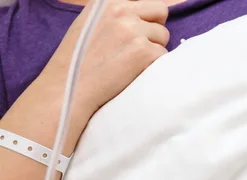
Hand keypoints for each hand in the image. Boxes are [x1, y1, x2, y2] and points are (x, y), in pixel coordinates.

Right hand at [39, 0, 169, 143]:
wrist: (67, 87)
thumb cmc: (77, 61)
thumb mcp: (90, 23)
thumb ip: (115, 16)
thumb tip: (143, 17)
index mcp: (107, 1)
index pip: (148, 2)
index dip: (146, 20)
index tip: (136, 35)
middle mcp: (120, 10)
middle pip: (161, 13)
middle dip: (154, 31)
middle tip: (137, 50)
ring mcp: (132, 30)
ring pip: (163, 36)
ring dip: (153, 50)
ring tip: (131, 63)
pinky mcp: (143, 51)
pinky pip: (163, 56)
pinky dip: (153, 67)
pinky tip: (134, 73)